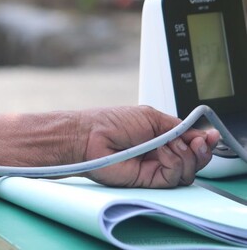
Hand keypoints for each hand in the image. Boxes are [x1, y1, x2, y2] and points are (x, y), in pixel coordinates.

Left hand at [76, 106, 219, 187]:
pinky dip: (175, 162)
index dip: (202, 142)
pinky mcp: (148, 181)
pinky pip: (173, 177)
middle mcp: (159, 155)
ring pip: (187, 172)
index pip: (189, 144)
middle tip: (198, 142)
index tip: (209, 136)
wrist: (89, 136)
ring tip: (172, 144)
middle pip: (193, 161)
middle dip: (201, 151)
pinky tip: (164, 152)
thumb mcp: (151, 117)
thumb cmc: (110, 123)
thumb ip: (176, 127)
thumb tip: (199, 133)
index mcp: (160, 137)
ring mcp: (154, 168)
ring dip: (187, 156)